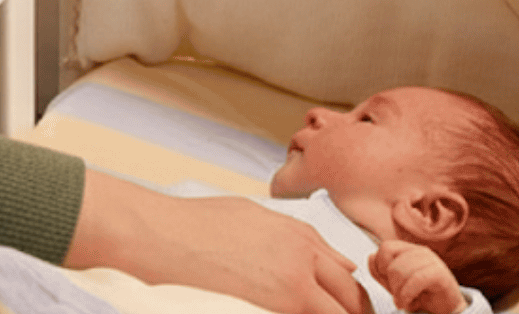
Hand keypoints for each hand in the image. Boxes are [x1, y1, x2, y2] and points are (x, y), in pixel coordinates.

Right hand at [66, 171, 371, 313]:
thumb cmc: (193, 223)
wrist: (163, 234)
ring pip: (338, 311)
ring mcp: (294, 281)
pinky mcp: (279, 303)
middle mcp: (303, 254)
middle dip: (355, 312)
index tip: (347, 307)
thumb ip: (289, 237)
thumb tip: (326, 259)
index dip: (349, 294)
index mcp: (297, 232)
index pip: (344, 269)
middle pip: (350, 295)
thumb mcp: (248, 215)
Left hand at [369, 239, 466, 313]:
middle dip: (391, 284)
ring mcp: (431, 260)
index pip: (385, 247)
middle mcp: (420, 251)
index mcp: (409, 249)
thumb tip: (370, 256)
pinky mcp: (439, 273)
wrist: (446, 309)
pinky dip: (407, 295)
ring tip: (405, 301)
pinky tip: (410, 303)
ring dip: (399, 293)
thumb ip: (380, 271)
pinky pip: (415, 280)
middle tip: (399, 296)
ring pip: (400, 271)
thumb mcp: (395, 284)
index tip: (390, 284)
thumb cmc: (420, 294)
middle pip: (391, 262)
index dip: (381, 268)